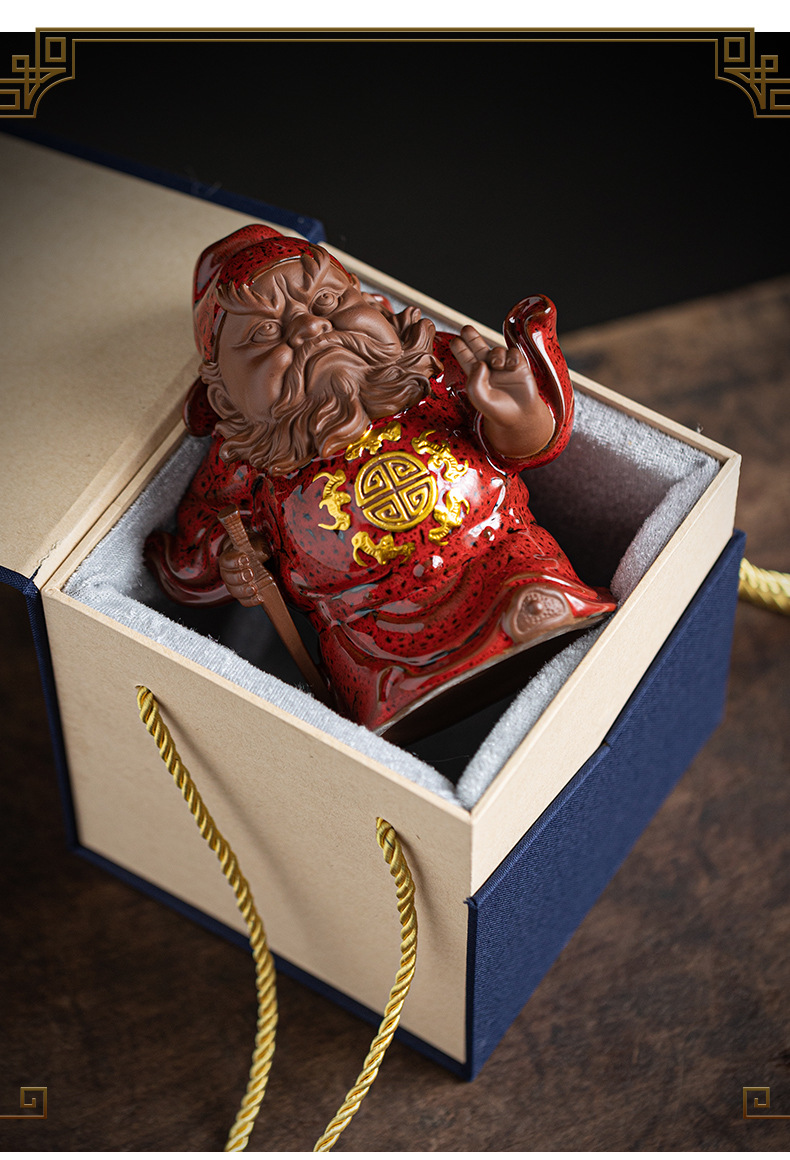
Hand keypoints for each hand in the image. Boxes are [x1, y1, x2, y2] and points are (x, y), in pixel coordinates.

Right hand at [218, 533, 270, 606]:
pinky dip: (251, 601)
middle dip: (239, 577)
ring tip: (254, 589)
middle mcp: (228, 573)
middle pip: (229, 578)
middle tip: (250, 574)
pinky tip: (260, 598)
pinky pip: (244, 601)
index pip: (227, 561)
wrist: (256, 558)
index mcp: (228, 558)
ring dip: (244, 591)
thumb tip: (263, 554)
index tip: (246, 559)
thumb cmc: (254, 549)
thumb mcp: (257, 543)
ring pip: (235, 591)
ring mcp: (234, 586)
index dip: (235, 561)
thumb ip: (258, 547)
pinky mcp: (242, 595)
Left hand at [450, 325, 554, 458]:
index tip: (454, 340)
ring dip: (496, 354)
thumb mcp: (480, 398)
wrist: (520, 417)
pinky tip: (511, 366)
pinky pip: (513, 352)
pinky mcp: (518, 365)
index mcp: (475, 376)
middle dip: (472, 337)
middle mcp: (488, 368)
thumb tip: (479, 363)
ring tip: (498, 366)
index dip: (460, 349)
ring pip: (496, 350)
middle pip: (478, 347)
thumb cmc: (498, 410)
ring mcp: (503, 366)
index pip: (465, 358)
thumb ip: (475, 382)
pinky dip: (511, 357)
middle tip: (465, 329)